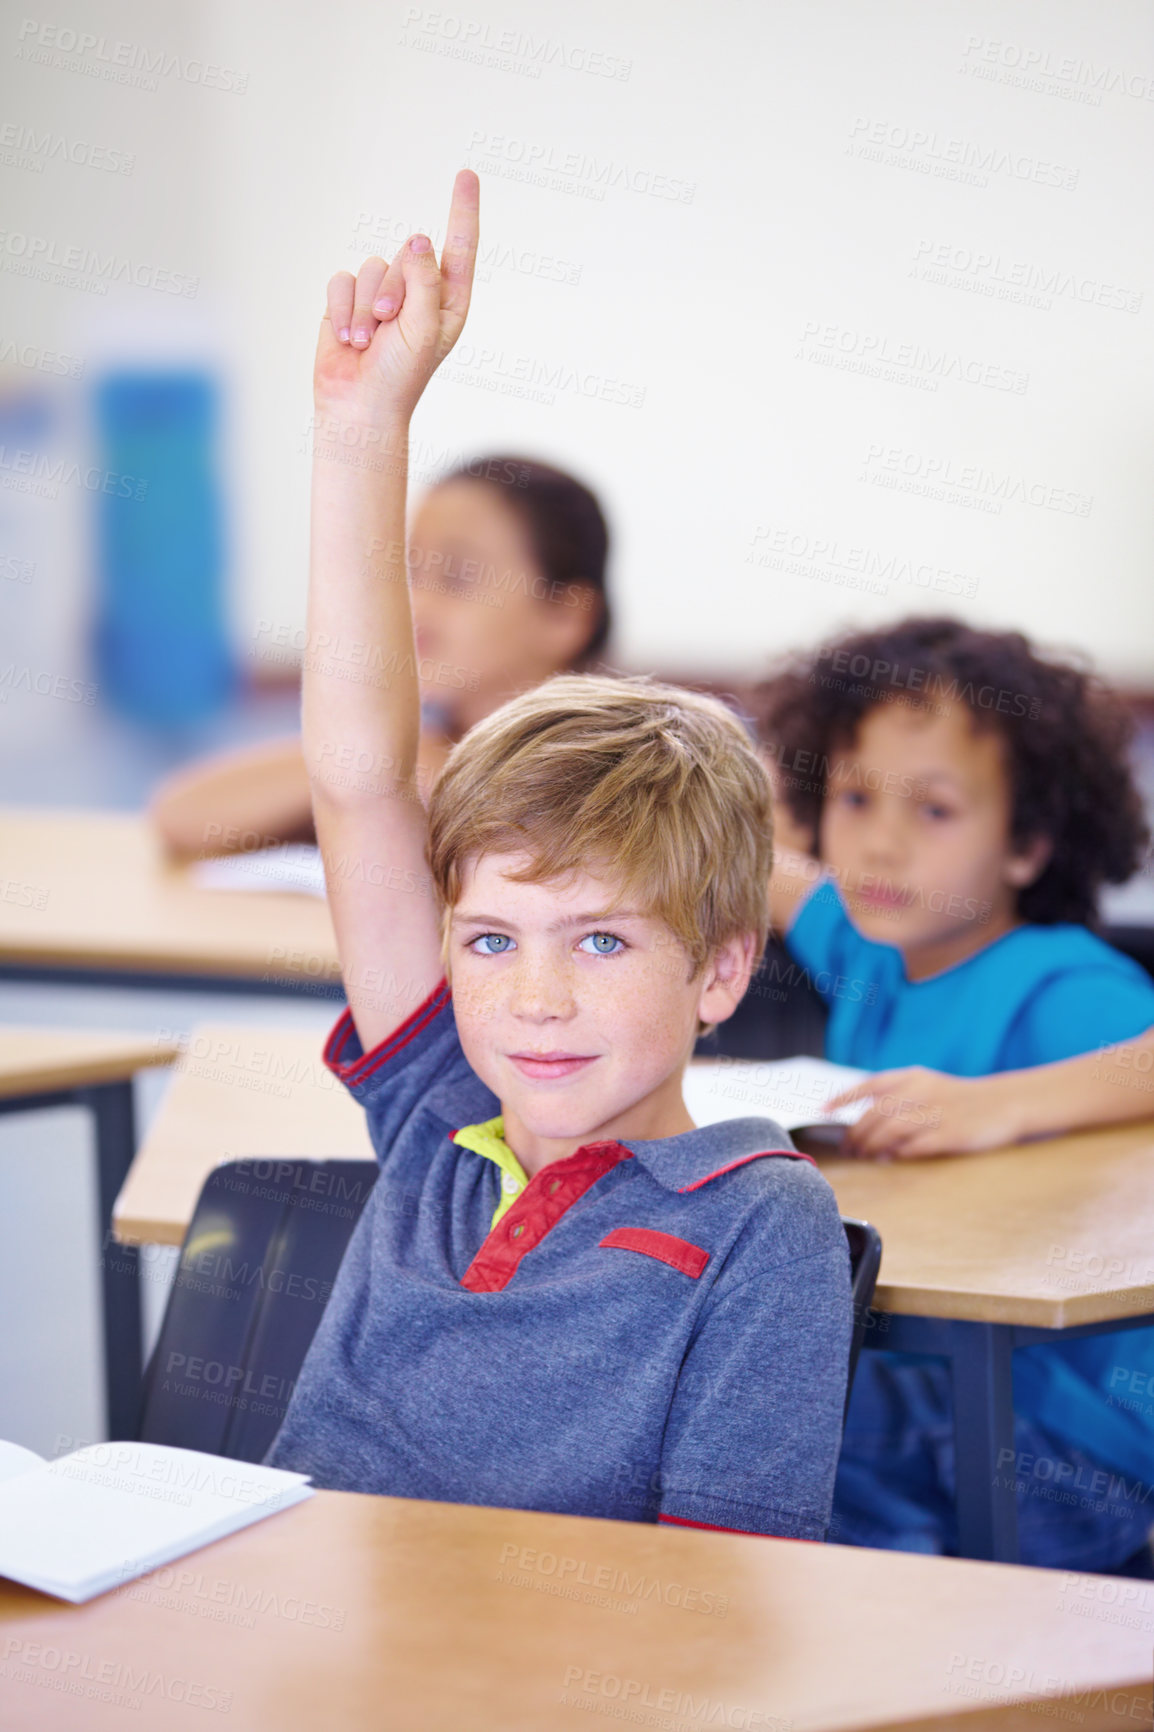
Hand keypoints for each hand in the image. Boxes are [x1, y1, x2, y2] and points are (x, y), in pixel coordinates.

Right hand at [314, 169, 478, 424]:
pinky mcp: (348, 300)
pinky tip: (347, 339)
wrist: (359, 405)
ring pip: (370, 266)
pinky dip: (342, 309)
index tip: (466, 175)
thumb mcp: (424, 328)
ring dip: (365, 307)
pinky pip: (341, 280)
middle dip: (392, 290)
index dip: (462, 211)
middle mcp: (416, 292)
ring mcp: (380, 294)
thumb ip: (424, 280)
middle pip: (405, 255)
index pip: (458, 247)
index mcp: (446, 301)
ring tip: (367, 341)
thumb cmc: (401, 376)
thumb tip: (417, 238)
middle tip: (388, 326)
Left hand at [824, 1066, 1025, 1160]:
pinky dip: (897, 1154)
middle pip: (875, 1114)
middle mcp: (921, 1092)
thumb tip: (865, 1121)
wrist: (1004, 1103)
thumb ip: (898, 1097)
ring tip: (864, 1155)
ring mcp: (936, 1113)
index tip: (823, 1111)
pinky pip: (914, 1147)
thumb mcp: (927, 1085)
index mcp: (913, 1076)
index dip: (843, 1098)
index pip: (869, 1085)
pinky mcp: (950, 1135)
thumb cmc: (959, 1098)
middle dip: (856, 1133)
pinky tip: (889, 1159)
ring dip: (872, 1146)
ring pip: (890, 1131)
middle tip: (848, 1148)